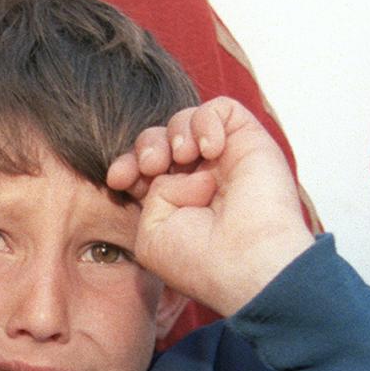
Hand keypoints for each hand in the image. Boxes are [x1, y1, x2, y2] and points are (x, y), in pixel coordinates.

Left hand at [106, 98, 312, 318]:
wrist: (245, 262)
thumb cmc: (200, 260)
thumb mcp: (151, 235)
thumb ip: (150, 195)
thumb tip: (173, 167)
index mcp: (177, 203)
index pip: (144, 168)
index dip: (128, 164)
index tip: (118, 179)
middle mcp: (201, 179)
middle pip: (161, 139)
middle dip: (148, 145)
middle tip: (153, 166)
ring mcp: (227, 160)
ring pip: (187, 120)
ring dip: (175, 133)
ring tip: (184, 157)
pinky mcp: (250, 142)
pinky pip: (221, 108)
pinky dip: (206, 121)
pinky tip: (210, 149)